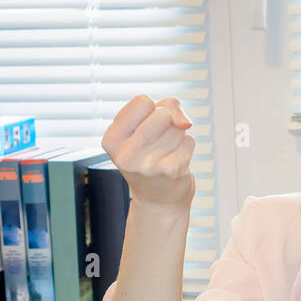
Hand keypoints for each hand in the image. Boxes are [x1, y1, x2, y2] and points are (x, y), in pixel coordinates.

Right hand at [102, 95, 196, 212]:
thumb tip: (185, 123)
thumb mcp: (147, 124)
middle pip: (162, 113)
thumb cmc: (152, 153)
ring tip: (165, 155)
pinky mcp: (171, 171)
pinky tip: (176, 163)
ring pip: (178, 128)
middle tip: (158, 144)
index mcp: (111, 139)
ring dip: (177, 138)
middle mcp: (125, 154)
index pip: (142, 101)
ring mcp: (147, 165)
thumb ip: (168, 106)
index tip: (145, 128)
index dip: (151, 110)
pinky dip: (187, 148)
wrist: (158, 199)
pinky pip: (189, 141)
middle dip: (167, 123)